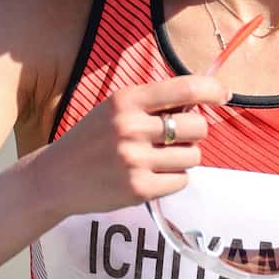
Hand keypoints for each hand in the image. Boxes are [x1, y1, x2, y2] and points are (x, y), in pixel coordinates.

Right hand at [50, 74, 231, 214]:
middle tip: (176, 139)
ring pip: (193, 157)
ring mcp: (135, 160)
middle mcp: (131, 127)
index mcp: (126, 100)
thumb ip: (152, 103)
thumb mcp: (114, 109)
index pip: (185, 88)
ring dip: (183, 159)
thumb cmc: (91, 140)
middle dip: (194, 133)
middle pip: (197, 127)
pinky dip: (173, 179)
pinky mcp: (139, 189)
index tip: (223, 94)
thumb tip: (201, 102)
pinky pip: (181, 181)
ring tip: (157, 159)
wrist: (55, 178)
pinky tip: (151, 176)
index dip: (212, 89)